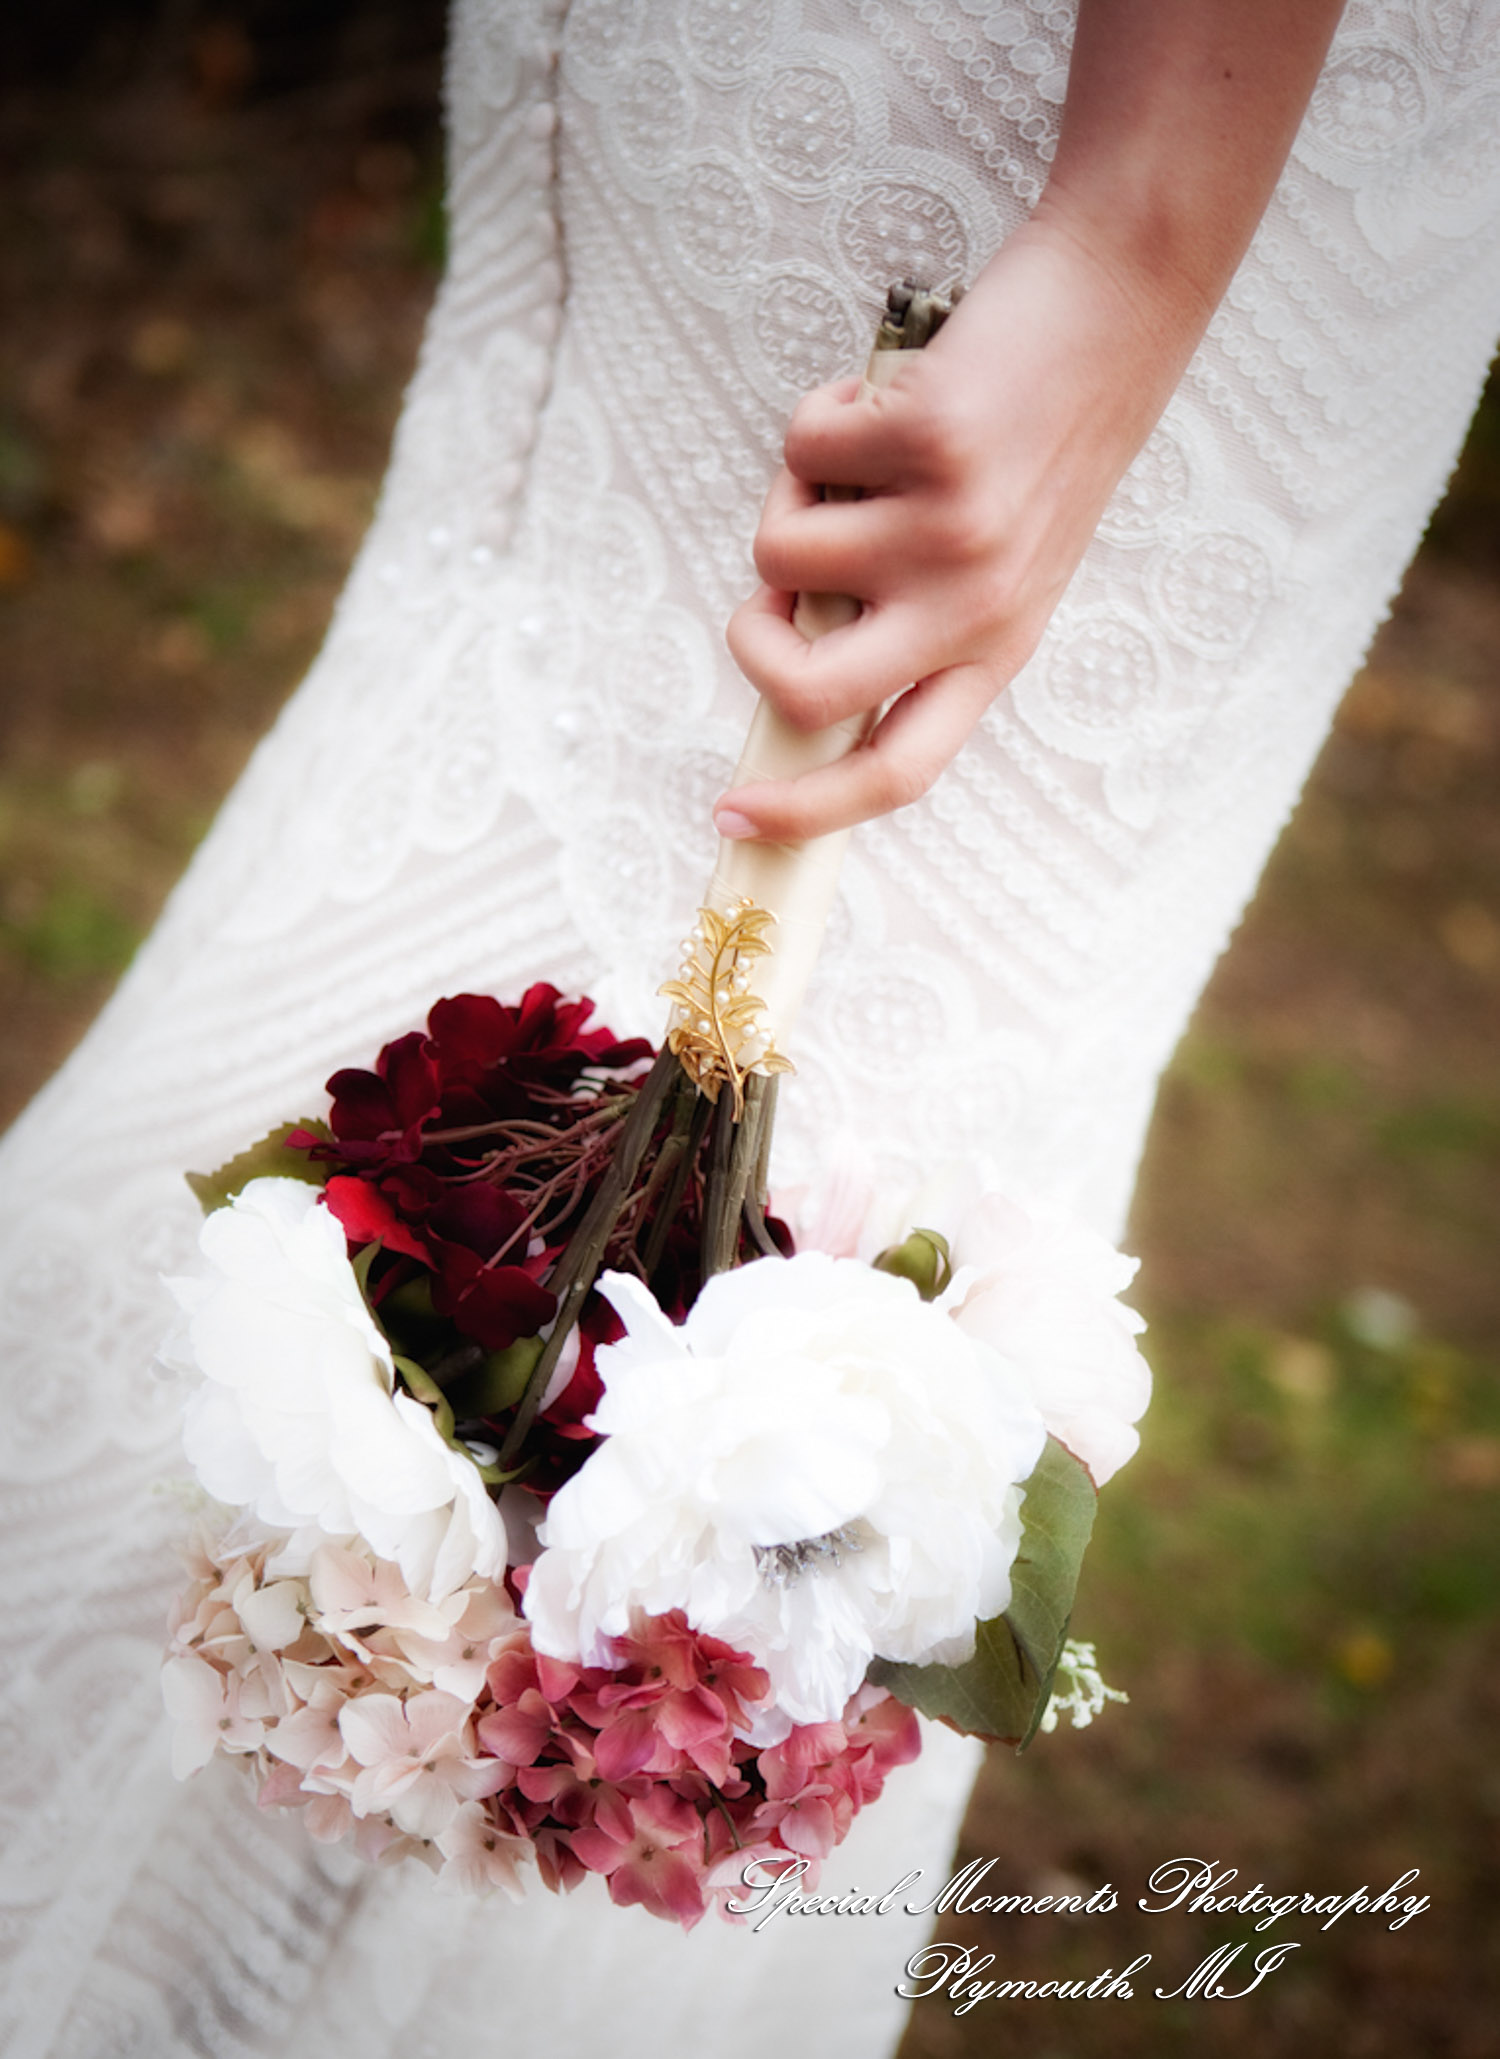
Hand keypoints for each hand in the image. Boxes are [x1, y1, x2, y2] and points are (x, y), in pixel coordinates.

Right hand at [715, 220, 1195, 841]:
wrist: (1122, 306)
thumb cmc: (1045, 434)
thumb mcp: (1004, 559)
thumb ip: (917, 617)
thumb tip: (792, 643)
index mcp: (996, 649)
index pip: (896, 770)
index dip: (805, 813)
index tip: (734, 818)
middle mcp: (975, 606)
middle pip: (810, 693)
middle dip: (750, 648)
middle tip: (762, 602)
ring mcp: (951, 528)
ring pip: (780, 556)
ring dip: (793, 498)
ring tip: (862, 452)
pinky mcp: (928, 442)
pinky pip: (801, 450)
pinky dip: (822, 413)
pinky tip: (887, 394)